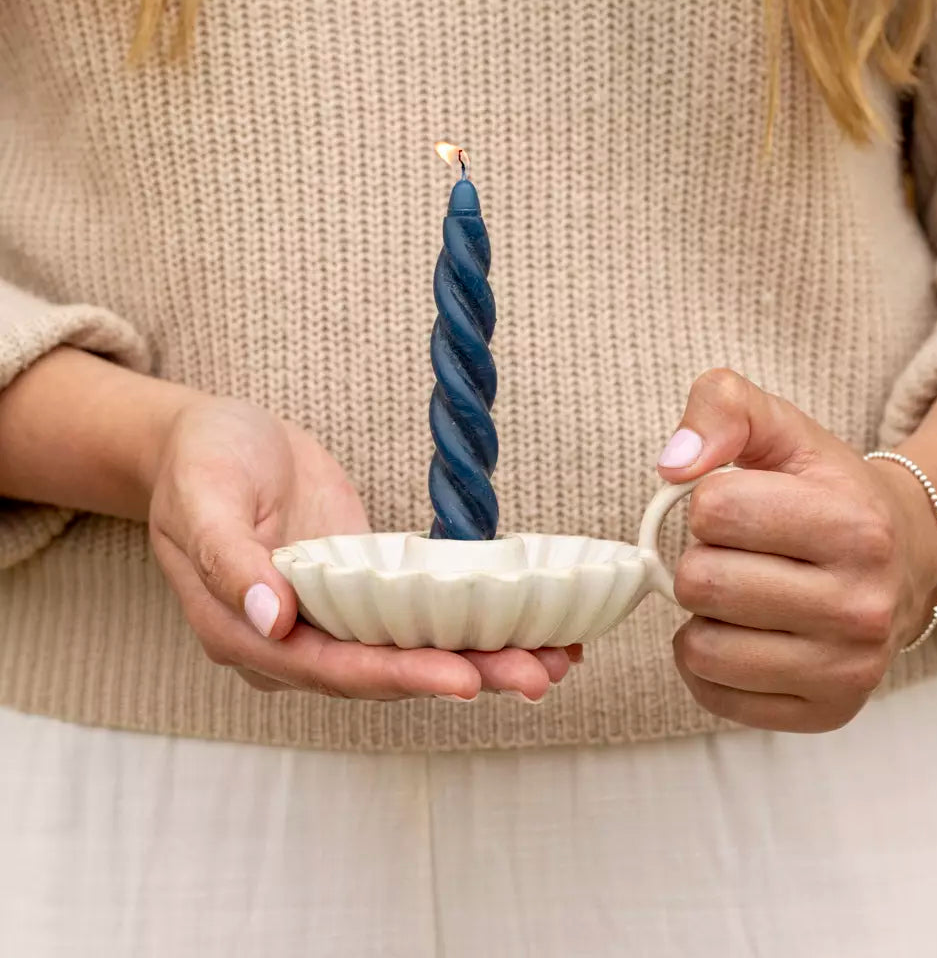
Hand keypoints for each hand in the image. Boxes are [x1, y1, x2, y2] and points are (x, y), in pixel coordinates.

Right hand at [148, 396, 577, 700]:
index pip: (332, 667)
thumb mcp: (203, 496)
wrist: (218, 439)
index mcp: (246, 632)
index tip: (463, 678)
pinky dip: (470, 624)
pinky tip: (526, 627)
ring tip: (554, 659)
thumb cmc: (201, 461)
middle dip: (463, 675)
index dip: (399, 675)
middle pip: (385, 672)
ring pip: (412, 651)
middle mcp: (294, 641)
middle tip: (538, 676)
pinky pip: (419, 616)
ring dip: (482, 658)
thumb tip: (272, 618)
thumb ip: (230, 560)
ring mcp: (333, 618)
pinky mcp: (365, 591)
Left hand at [657, 369, 936, 732]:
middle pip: (701, 583)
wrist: (904, 558)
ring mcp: (846, 669)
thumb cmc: (828, 492)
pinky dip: (708, 663)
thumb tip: (672, 464)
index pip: (714, 510)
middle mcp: (861, 606)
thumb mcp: (783, 429)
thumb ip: (722, 408)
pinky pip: (713, 694)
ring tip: (740, 594)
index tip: (739, 506)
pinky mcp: (826, 712)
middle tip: (737, 554)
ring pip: (702, 648)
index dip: (708, 502)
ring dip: (702, 616)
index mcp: (854, 526)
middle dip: (701, 559)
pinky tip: (741, 633)